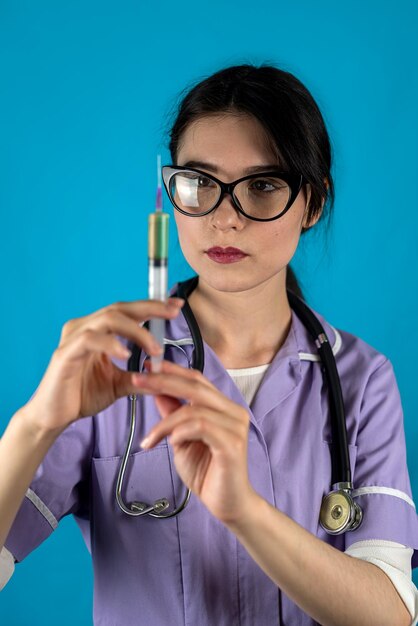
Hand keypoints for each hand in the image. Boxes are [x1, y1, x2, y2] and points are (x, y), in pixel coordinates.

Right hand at [24, 298, 183, 434]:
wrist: (54, 417)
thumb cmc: (81, 396)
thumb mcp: (119, 384)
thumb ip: (140, 377)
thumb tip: (166, 376)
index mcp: (97, 330)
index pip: (127, 311)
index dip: (152, 306)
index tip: (176, 306)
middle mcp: (84, 327)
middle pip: (119, 307)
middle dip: (150, 308)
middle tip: (173, 312)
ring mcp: (73, 338)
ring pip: (108, 318)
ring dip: (136, 331)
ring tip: (154, 348)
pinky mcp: (65, 353)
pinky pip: (90, 339)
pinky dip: (110, 343)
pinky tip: (125, 354)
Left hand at [134, 360, 255, 523]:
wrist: (227, 505)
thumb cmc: (206, 472)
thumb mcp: (181, 439)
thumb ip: (173, 415)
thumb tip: (157, 391)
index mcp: (223, 407)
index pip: (197, 379)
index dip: (172, 371)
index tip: (146, 366)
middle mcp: (233, 411)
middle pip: (195, 386)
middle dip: (163, 381)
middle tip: (137, 380)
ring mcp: (235, 426)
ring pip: (194, 409)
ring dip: (165, 422)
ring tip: (149, 439)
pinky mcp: (232, 443)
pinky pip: (201, 426)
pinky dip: (180, 431)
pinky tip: (171, 442)